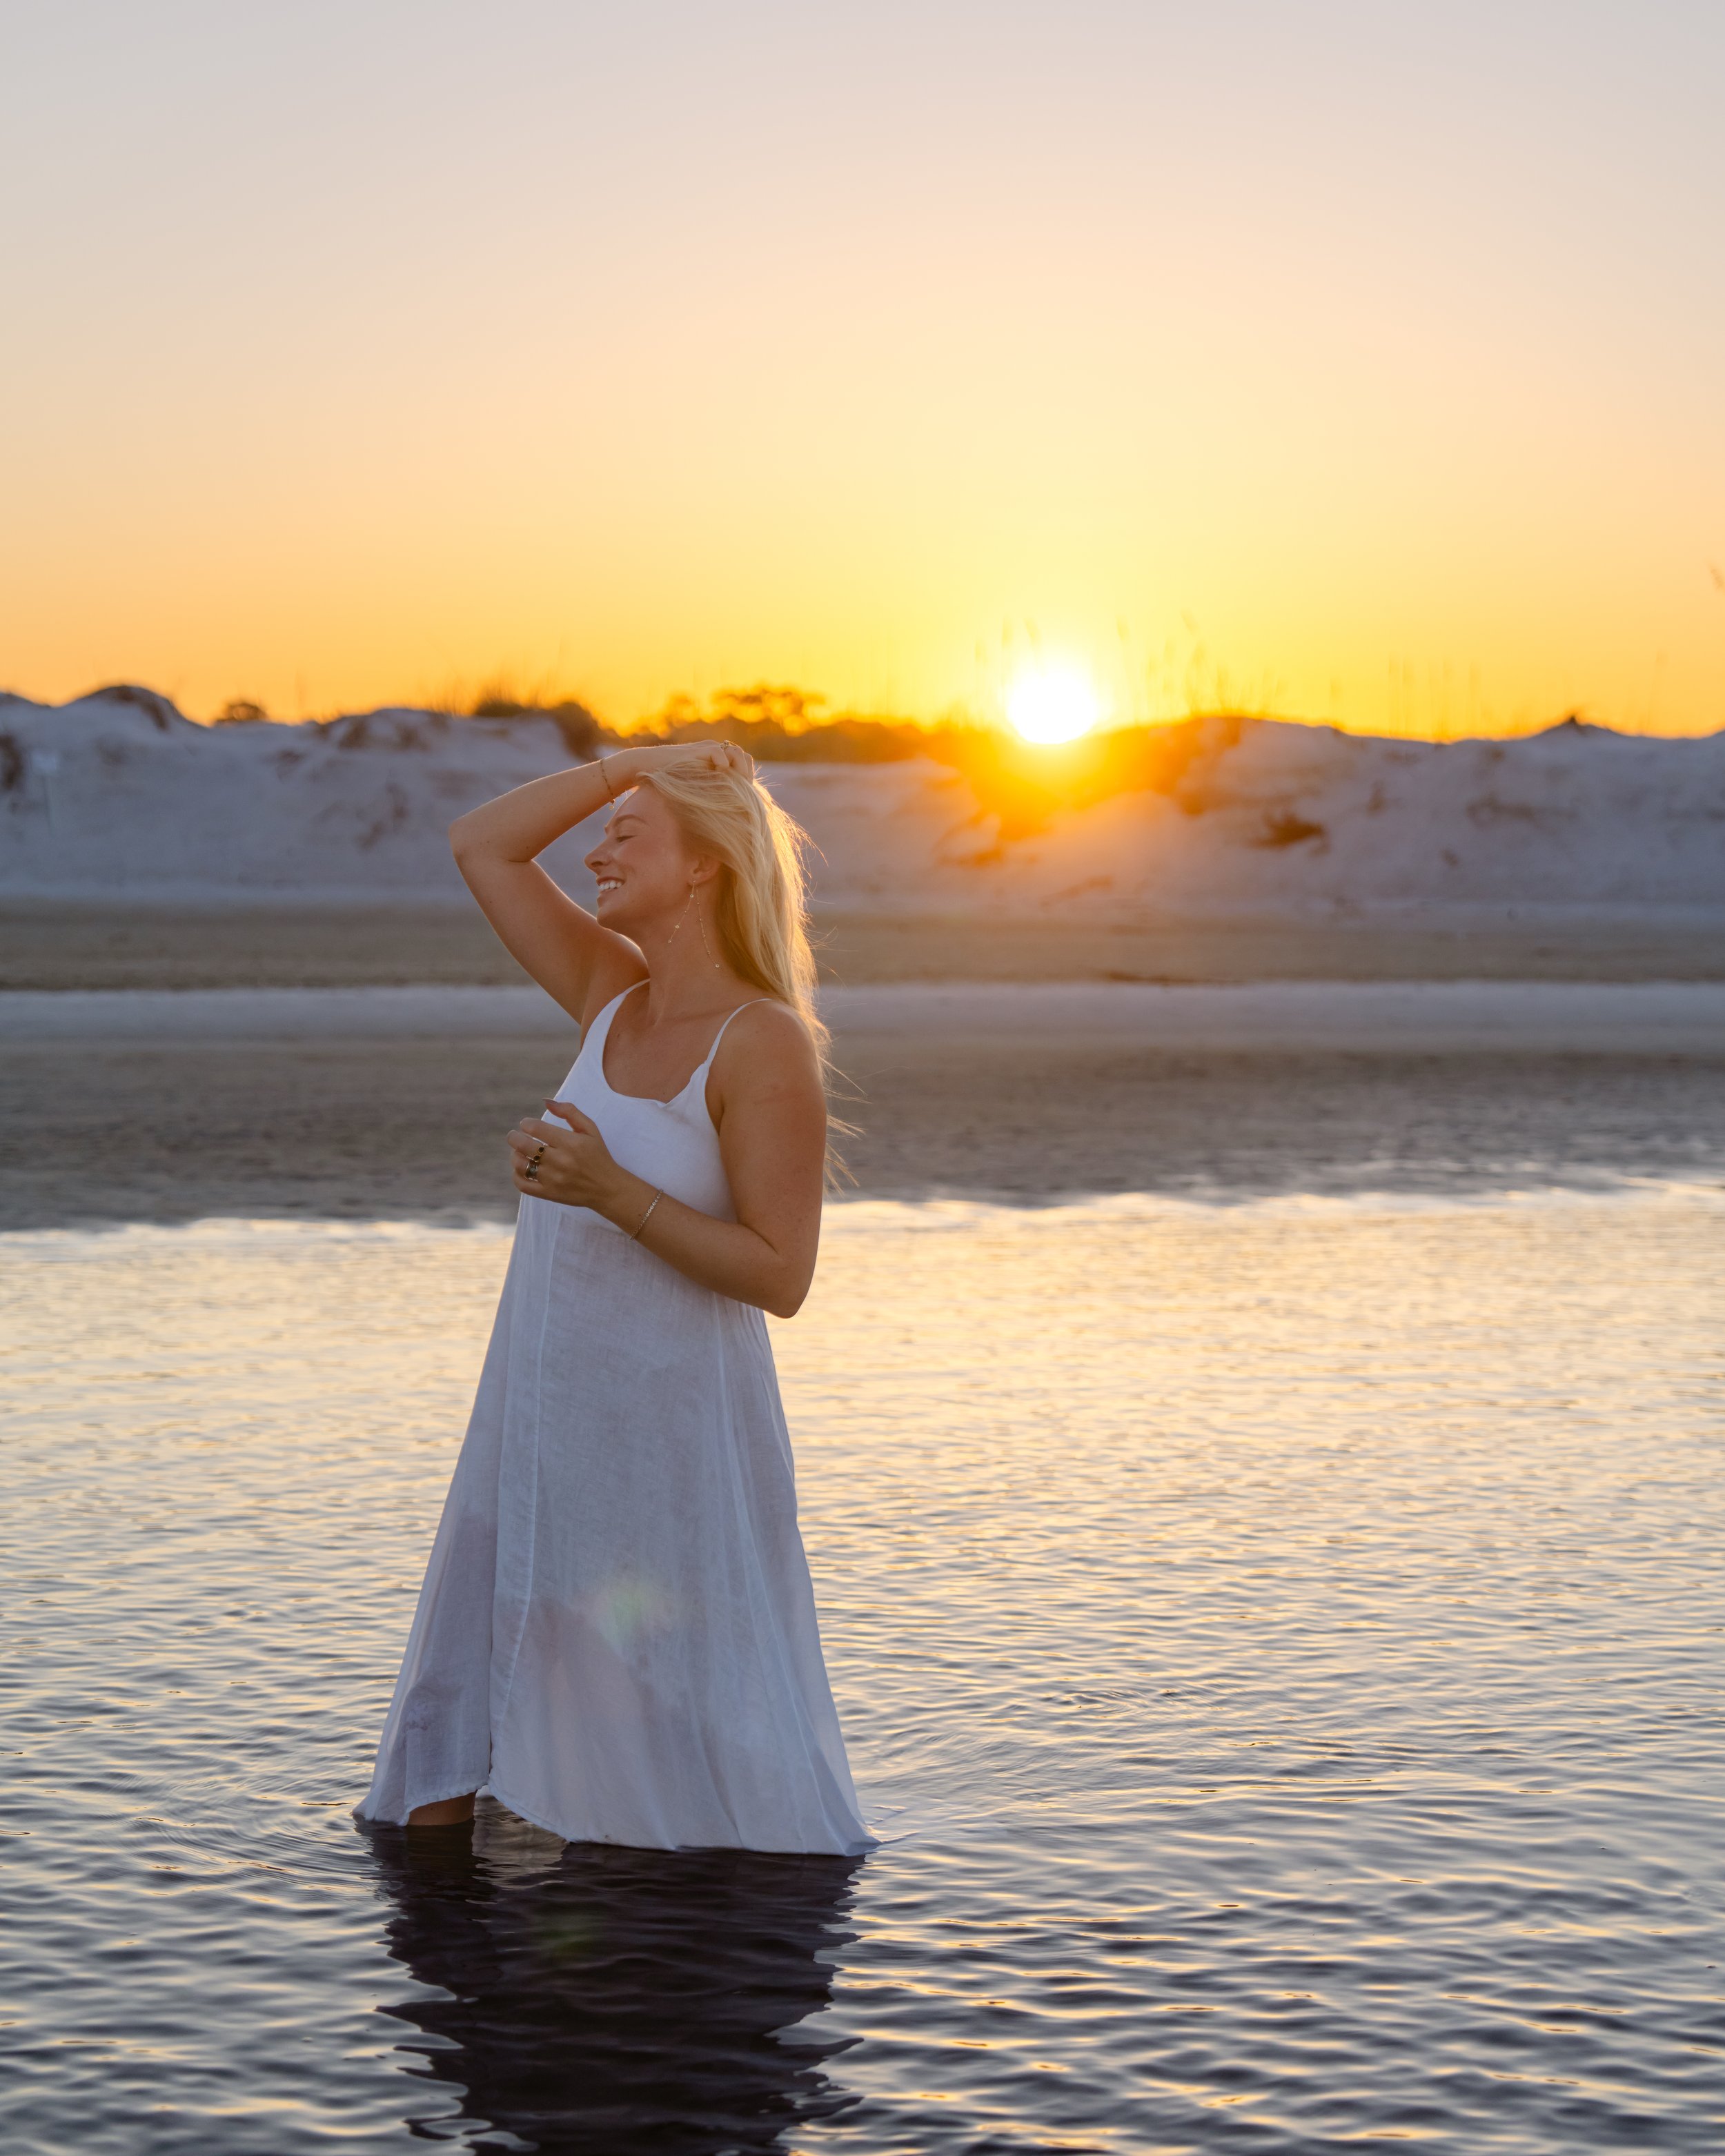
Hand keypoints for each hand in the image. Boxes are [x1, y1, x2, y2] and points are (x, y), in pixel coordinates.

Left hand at [509, 1099, 627, 1209]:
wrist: (608, 1188)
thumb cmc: (598, 1155)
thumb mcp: (591, 1129)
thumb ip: (570, 1112)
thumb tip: (546, 1101)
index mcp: (570, 1143)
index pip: (536, 1128)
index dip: (526, 1123)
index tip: (526, 1124)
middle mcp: (560, 1161)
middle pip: (523, 1145)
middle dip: (514, 1137)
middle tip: (514, 1135)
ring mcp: (553, 1179)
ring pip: (520, 1164)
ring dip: (514, 1155)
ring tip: (519, 1151)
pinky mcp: (549, 1193)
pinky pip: (522, 1184)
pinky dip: (516, 1175)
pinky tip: (522, 1169)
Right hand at [615, 740, 755, 786]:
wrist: (646, 767)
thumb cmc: (667, 781)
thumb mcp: (694, 787)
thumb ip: (709, 791)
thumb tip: (726, 813)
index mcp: (717, 759)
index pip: (744, 763)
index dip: (747, 777)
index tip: (746, 795)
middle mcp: (714, 750)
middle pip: (744, 757)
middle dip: (746, 775)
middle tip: (744, 793)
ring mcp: (706, 748)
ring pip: (735, 752)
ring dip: (738, 769)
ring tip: (735, 786)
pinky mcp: (696, 750)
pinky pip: (717, 752)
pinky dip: (721, 763)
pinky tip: (718, 776)